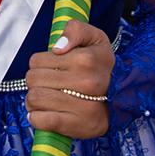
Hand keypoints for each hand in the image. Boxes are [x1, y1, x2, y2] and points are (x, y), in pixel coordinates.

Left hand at [25, 20, 112, 139]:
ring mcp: (83, 107)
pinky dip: (36, 118)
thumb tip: (57, 48)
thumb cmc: (100, 64)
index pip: (37, 60)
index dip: (38, 63)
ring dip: (34, 99)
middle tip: (46, 83)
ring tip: (44, 98)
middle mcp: (86, 83)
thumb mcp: (94, 37)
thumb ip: (75, 30)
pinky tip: (42, 114)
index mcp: (85, 59)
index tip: (50, 67)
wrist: (121, 96)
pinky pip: (43, 121)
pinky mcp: (78, 125)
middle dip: (35, 80)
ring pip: (34, 99)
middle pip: (33, 79)